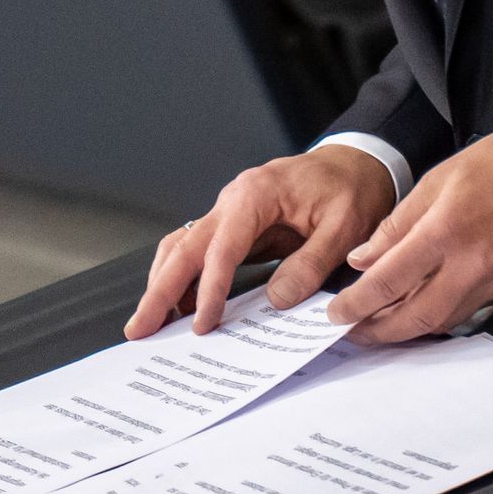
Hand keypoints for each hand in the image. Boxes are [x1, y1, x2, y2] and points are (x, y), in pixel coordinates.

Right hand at [125, 147, 400, 340]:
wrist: (353, 164)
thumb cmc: (350, 189)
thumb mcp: (345, 226)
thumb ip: (311, 263)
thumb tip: (277, 301)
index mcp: (256, 195)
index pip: (222, 247)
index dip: (210, 288)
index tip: (204, 325)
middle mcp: (232, 201)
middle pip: (184, 247)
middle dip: (159, 290)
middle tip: (139, 329)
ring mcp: (228, 213)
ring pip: (181, 248)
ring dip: (162, 285)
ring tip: (150, 324)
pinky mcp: (234, 228)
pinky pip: (198, 252)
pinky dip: (181, 278)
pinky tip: (178, 307)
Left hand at [325, 132, 492, 344]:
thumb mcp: (434, 182)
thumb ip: (395, 226)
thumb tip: (362, 260)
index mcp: (444, 232)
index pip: (390, 280)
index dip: (357, 302)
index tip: (336, 313)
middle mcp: (470, 266)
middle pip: (415, 316)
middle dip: (378, 331)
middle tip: (351, 332)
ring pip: (441, 322)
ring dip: (406, 330)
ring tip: (378, 326)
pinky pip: (464, 314)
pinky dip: (435, 318)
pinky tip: (417, 312)